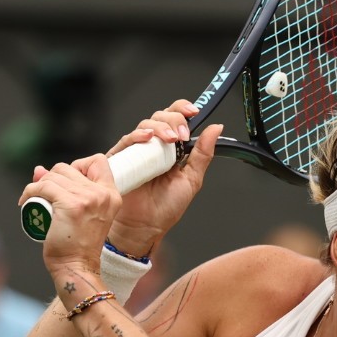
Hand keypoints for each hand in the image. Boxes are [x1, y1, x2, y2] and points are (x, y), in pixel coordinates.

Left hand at [21, 155, 122, 291]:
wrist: (76, 267)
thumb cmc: (77, 245)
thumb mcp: (81, 214)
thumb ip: (68, 190)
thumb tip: (38, 169)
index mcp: (112, 195)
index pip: (97, 161)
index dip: (78, 165)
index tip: (66, 183)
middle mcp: (102, 194)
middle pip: (68, 167)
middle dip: (52, 178)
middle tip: (45, 196)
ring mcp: (87, 199)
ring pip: (53, 176)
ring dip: (38, 185)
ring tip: (34, 201)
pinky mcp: (70, 205)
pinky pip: (43, 187)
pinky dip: (29, 192)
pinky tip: (25, 202)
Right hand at [104, 102, 223, 257]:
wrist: (145, 227)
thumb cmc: (165, 207)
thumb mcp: (192, 179)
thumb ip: (203, 153)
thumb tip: (216, 129)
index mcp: (172, 148)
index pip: (176, 119)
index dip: (183, 110)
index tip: (194, 112)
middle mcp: (154, 146)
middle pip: (161, 116)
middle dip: (175, 120)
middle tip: (182, 135)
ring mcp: (137, 150)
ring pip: (146, 124)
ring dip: (161, 127)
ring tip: (170, 139)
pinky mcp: (121, 158)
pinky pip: (127, 140)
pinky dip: (138, 135)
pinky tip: (148, 138)